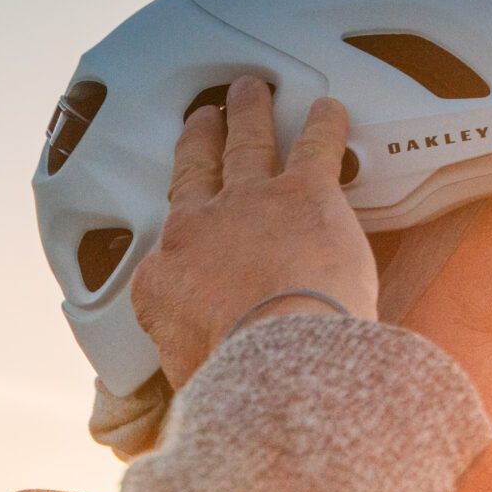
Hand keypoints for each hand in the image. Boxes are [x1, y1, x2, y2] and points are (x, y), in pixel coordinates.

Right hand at [129, 76, 379, 384]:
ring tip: (249, 93)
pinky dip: (323, 125)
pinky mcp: (305, 193)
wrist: (279, 359)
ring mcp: (252, 203)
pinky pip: (313, 147)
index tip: (183, 229)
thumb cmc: (240, 379)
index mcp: (165, 280)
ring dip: (249, 115)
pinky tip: (327, 111)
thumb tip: (194, 398)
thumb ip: (191, 373)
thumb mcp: (189, 382)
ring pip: (247, 145)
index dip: (177, 241)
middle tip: (201, 119)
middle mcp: (201, 229)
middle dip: (198, 143)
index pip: (163, 255)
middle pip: (195, 174)